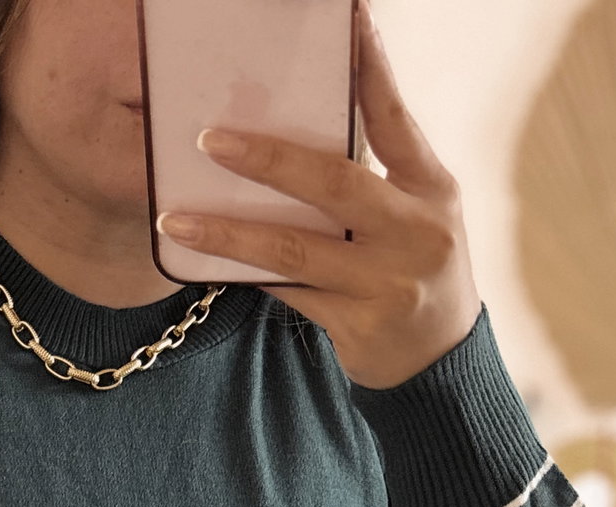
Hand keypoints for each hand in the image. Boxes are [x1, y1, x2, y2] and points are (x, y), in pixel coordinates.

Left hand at [156, 0, 482, 389]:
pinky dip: (248, 276)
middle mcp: (414, 232)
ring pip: (294, 252)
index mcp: (431, 188)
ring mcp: (386, 283)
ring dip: (229, 235)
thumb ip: (375, 172)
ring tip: (176, 220)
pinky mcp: (358, 325)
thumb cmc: (416, 270)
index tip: (349, 15)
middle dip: (268, 159)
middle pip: (333, 183)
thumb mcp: (416, 212)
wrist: (439, 361)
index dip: (370, 66)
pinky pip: (288, 294)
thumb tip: (300, 126)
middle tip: (210, 140)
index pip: (394, 118)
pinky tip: (209, 263)